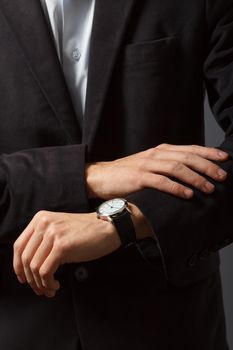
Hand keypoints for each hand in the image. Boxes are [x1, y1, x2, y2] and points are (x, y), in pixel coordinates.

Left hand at [13, 210, 120, 296]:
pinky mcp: (63, 246)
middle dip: (30, 279)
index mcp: (40, 219)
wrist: (109, 228)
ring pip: (34, 268)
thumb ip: (44, 240)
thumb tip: (30, 267)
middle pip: (25, 259)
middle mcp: (44, 224)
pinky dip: (48, 283)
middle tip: (40, 289)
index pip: (19, 246)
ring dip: (40, 284)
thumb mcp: (60, 229)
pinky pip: (46, 272)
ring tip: (50, 289)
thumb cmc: (87, 232)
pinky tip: (56, 285)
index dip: (18, 266)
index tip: (24, 278)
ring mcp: (53, 234)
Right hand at [86, 144, 228, 199]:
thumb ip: (167, 166)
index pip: (190, 149)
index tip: (225, 159)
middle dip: (207, 166)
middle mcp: (156, 155)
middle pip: (187, 157)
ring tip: (209, 188)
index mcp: (161, 151)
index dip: (208, 153)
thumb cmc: (127, 173)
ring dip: (195, 178)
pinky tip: (188, 194)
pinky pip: (161, 182)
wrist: (101, 176)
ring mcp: (147, 165)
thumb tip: (190, 175)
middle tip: (222, 176)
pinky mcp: (138, 178)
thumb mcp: (149, 165)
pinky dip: (176, 188)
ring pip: (177, 168)